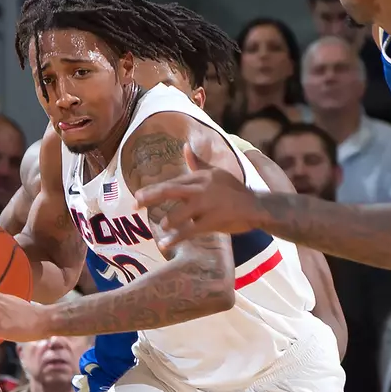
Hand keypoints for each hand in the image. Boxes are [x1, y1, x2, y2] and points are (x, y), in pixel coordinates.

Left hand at [135, 150, 261, 250]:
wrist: (256, 206)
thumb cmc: (234, 190)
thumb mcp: (216, 172)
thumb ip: (197, 162)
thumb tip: (185, 147)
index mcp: (200, 177)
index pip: (171, 182)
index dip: (152, 190)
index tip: (137, 196)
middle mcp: (200, 188)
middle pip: (168, 191)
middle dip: (149, 198)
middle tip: (134, 205)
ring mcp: (206, 205)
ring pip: (178, 214)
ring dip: (168, 221)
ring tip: (162, 226)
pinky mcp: (211, 221)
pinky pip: (188, 231)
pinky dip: (174, 239)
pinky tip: (164, 244)